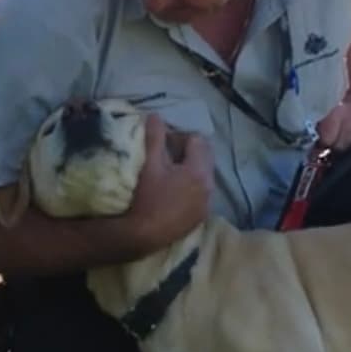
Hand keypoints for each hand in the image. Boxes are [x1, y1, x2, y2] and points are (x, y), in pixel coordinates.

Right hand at [124, 113, 213, 247]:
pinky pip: (200, 194)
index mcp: (199, 171)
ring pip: (204, 177)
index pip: (197, 140)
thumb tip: (155, 116)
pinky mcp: (199, 218)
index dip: (179, 137)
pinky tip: (172, 193)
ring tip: (168, 174)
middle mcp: (209, 187)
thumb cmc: (145, 197)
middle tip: (166, 156)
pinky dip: (190, 188)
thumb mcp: (148, 164)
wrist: (141, 235)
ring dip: (190, 170)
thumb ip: (154, 137)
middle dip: (189, 152)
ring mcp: (206, 205)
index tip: (163, 143)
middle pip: (205, 158)